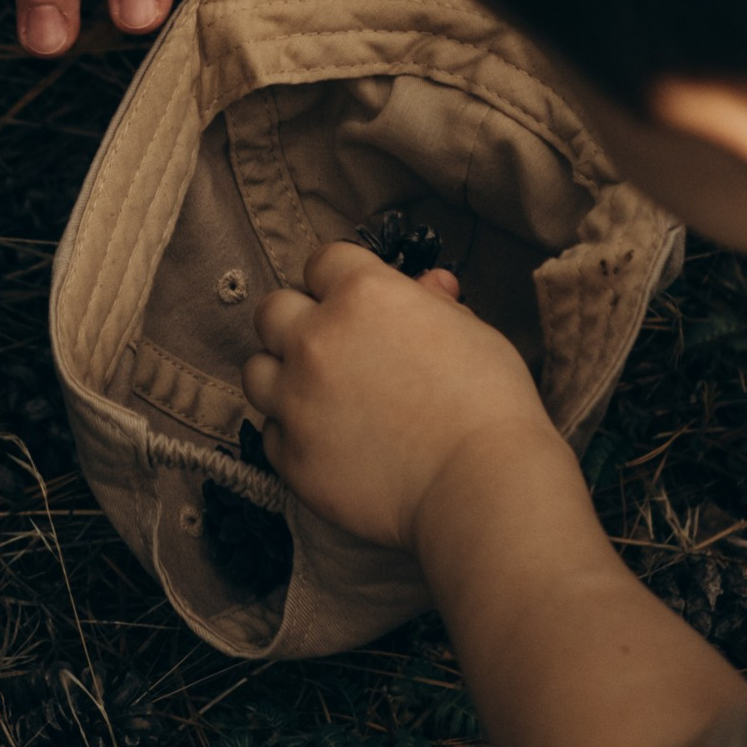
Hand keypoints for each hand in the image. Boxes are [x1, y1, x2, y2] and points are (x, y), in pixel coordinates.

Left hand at [242, 240, 558, 552]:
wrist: (479, 485)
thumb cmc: (490, 404)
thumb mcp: (472, 333)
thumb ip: (435, 305)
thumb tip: (429, 286)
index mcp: (362, 295)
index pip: (323, 262)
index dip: (338, 281)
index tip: (353, 302)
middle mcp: (316, 339)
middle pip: (272, 310)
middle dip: (296, 322)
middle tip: (330, 348)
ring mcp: (295, 399)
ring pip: (256, 371)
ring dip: (281, 376)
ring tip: (317, 396)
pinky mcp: (290, 455)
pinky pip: (270, 433)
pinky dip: (292, 434)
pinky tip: (329, 442)